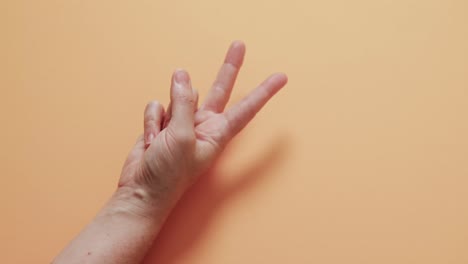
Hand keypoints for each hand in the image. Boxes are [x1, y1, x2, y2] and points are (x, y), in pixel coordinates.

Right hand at [118, 41, 287, 208]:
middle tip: (239, 45)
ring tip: (160, 139)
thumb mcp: (180, 137)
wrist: (141, 191)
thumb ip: (183, 104)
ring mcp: (182, 123)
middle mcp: (203, 125)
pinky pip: (157, 107)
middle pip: (219, 90)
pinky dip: (151, 122)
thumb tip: (182, 76)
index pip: (246, 108)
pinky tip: (150, 141)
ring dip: (165, 115)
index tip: (281, 78)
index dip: (263, 92)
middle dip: (229, 68)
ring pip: (177, 97)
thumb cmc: (168, 175)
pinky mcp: (163, 123)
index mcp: (217, 133)